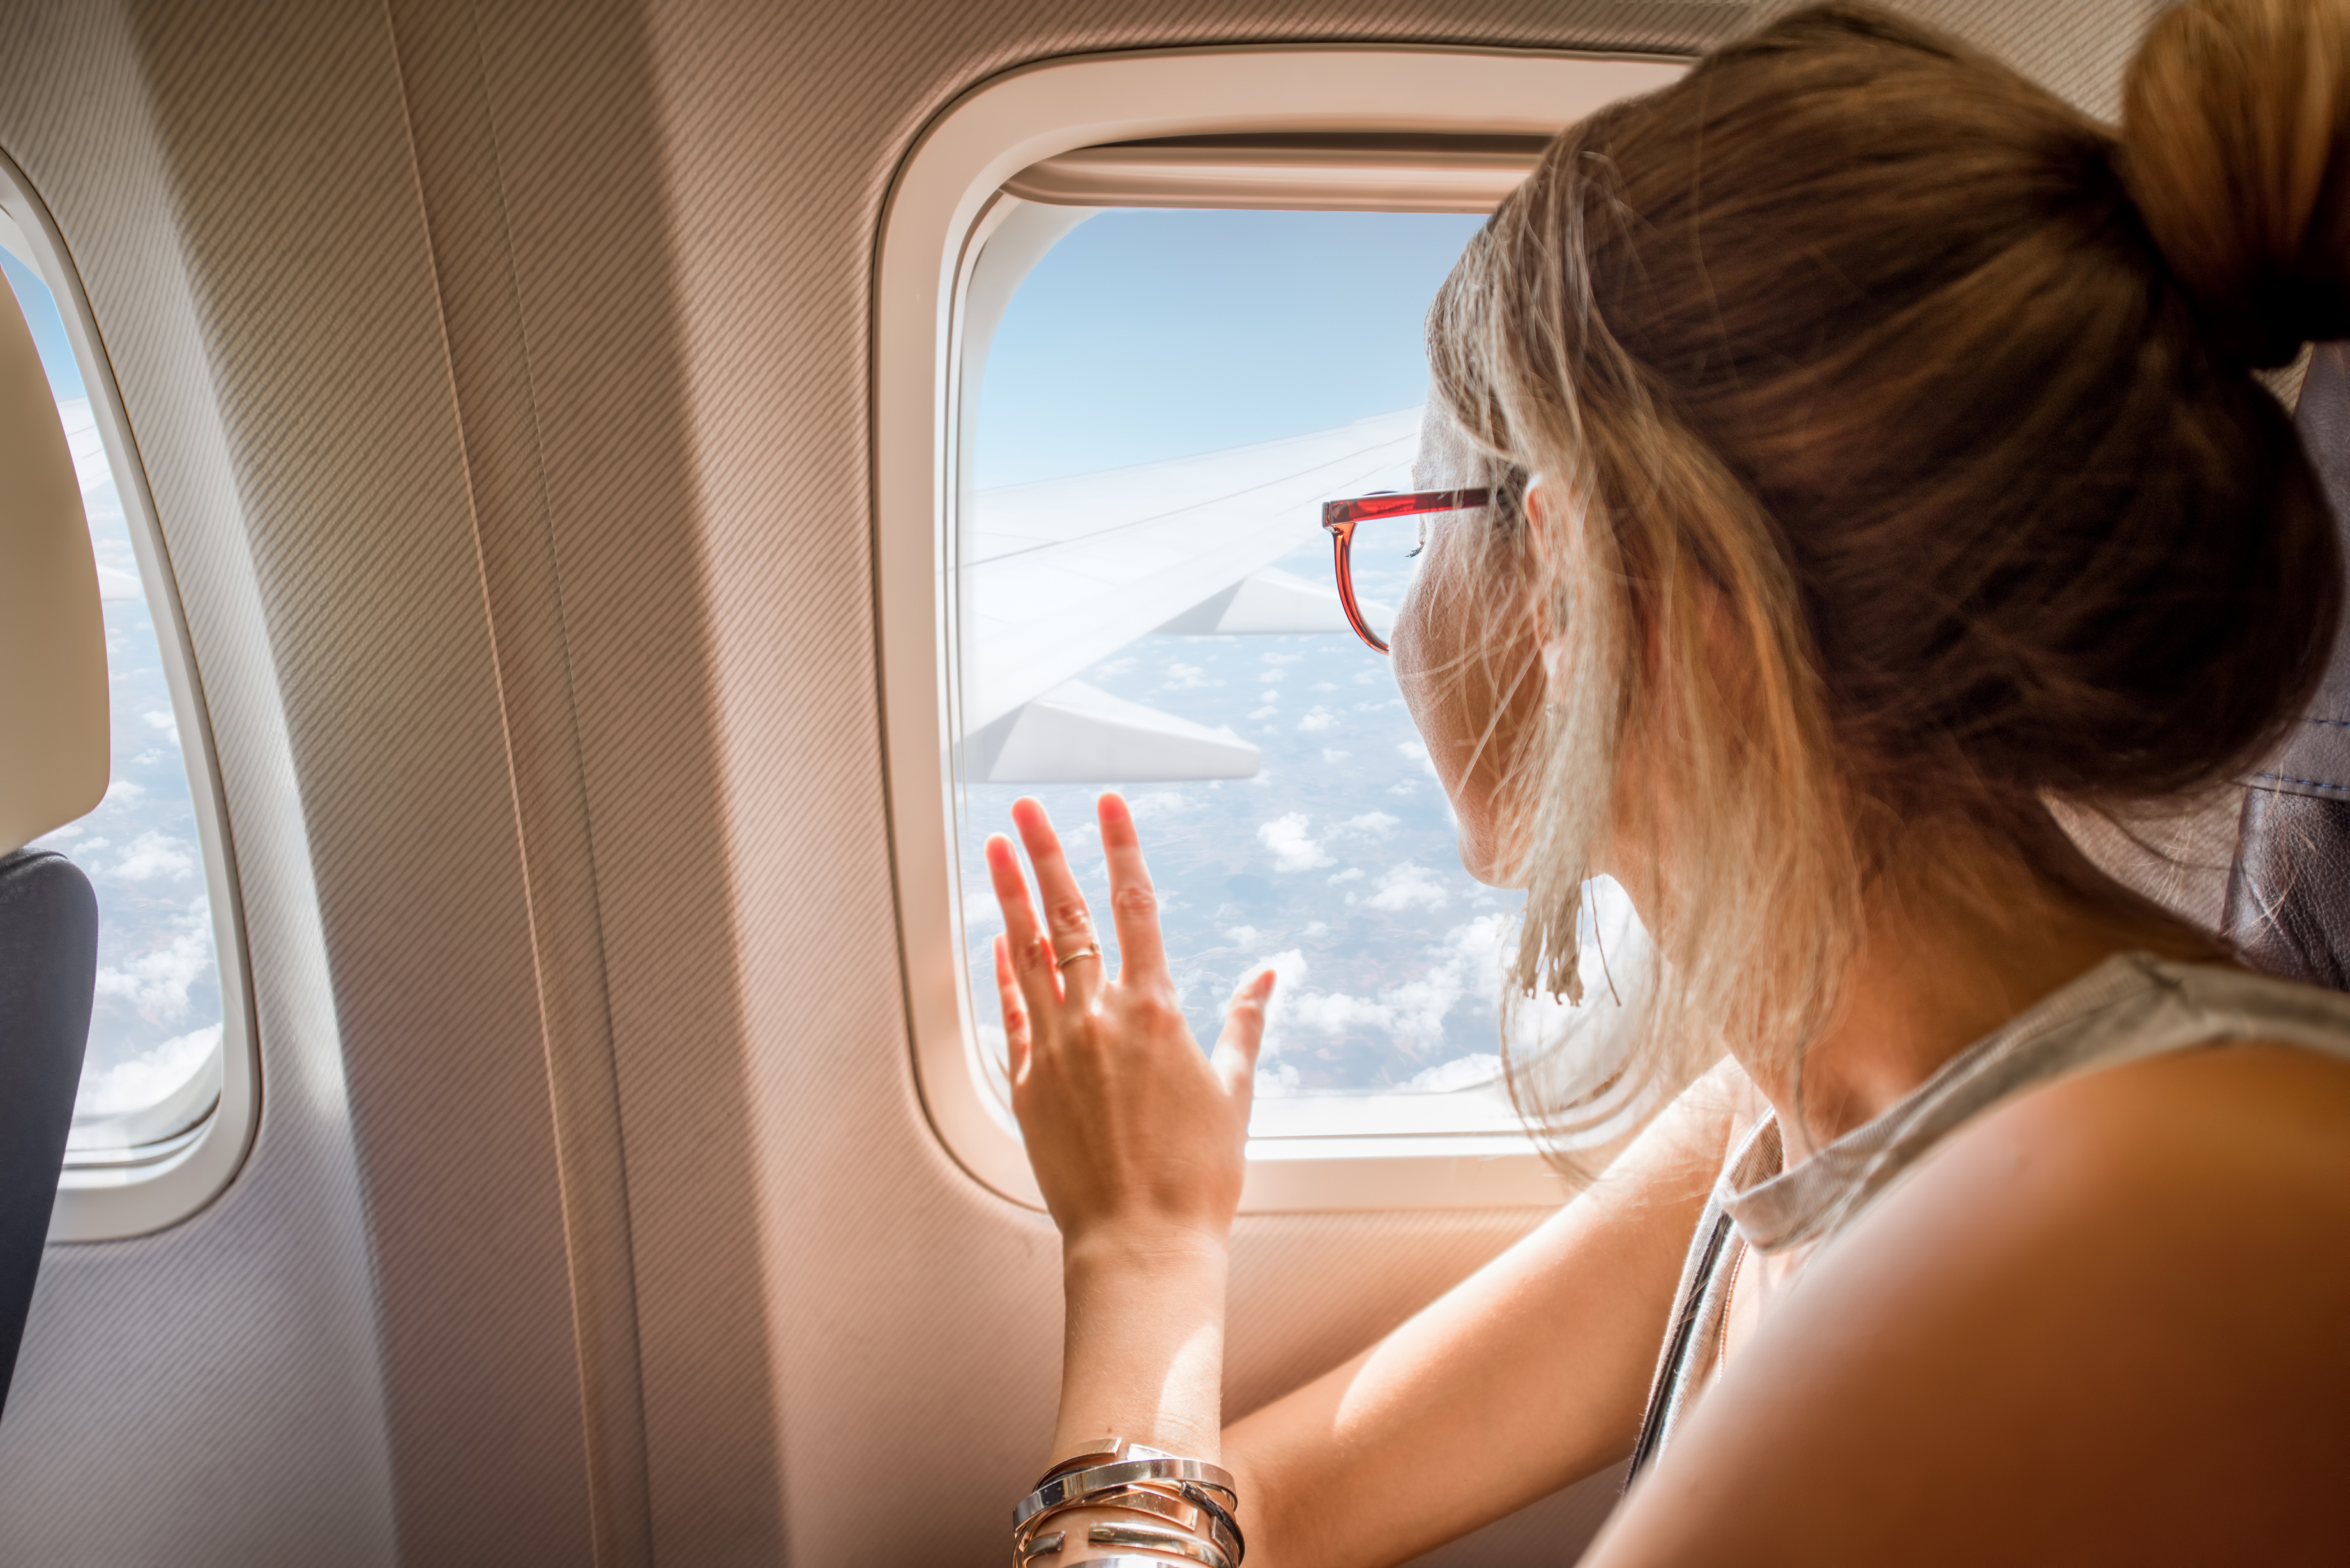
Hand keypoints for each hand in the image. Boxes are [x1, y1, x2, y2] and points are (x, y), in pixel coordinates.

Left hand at [986, 793, 1276, 1253]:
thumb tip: (1269, 975)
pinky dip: (1002, 971)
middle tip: (1026, 808)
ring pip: (1027, 955)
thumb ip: (1245, 1024)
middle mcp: (1099, 1020)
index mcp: (1155, 1013)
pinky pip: (1011, 1013)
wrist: (1142, 1242)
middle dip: (1046, 854)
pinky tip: (995, 939)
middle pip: (1067, 917)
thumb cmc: (1197, 1176)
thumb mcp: (1235, 1092)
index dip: (1121, 848)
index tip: (1108, 805)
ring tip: (993, 848)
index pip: (1134, 907)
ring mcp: (1056, 1050)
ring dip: (1010, 896)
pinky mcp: (1028, 1085)